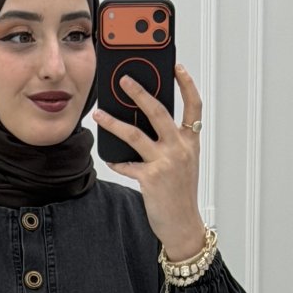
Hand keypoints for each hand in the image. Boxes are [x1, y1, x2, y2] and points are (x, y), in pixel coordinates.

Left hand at [92, 63, 204, 259]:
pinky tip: (108, 157)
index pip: (194, 106)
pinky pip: (126, 164)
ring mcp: (165, 162)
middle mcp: (180, 148)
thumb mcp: (184, 163)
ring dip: (113, 122)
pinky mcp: (151, 178)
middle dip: (139, 92)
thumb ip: (171, 142)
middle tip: (123, 79)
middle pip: (158, 111)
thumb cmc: (180, 194)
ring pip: (135, 135)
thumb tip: (144, 123)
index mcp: (191, 141)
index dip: (187, 84)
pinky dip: (116, 160)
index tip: (177, 67)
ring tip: (99, 114)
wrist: (183, 225)